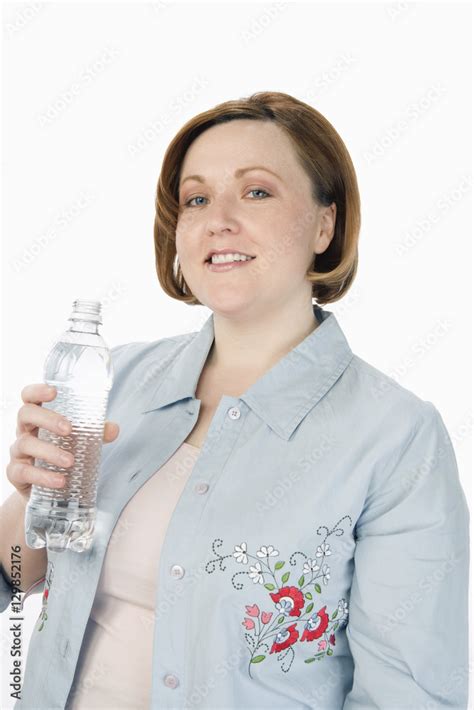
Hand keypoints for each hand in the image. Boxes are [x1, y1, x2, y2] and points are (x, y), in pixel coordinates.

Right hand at [7, 384, 119, 502]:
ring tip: (70, 461)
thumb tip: (113, 428)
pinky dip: (43, 476)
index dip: (37, 390)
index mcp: (38, 417)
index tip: (54, 392)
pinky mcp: (16, 473)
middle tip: (69, 429)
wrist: (49, 491)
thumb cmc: (63, 454)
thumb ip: (95, 433)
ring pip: (26, 444)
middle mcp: (25, 430)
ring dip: (50, 452)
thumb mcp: (79, 442)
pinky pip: (24, 472)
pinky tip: (60, 481)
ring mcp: (18, 452)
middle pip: (26, 414)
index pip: (30, 396)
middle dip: (47, 419)